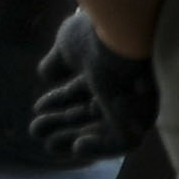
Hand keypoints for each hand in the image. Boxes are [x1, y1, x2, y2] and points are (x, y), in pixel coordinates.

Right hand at [29, 8, 154, 162]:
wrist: (124, 29)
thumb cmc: (99, 31)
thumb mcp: (69, 45)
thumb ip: (59, 61)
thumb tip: (47, 75)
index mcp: (109, 65)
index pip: (84, 90)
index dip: (59, 101)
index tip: (38, 108)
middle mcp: (125, 84)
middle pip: (94, 113)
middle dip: (63, 124)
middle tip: (35, 131)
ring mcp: (136, 101)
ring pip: (107, 130)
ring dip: (76, 139)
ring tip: (49, 144)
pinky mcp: (143, 116)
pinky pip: (126, 142)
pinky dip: (102, 148)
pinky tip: (77, 147)